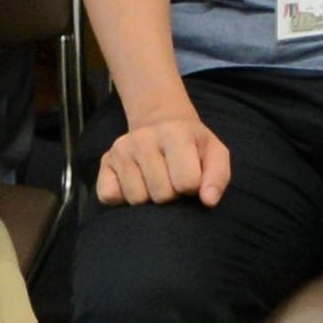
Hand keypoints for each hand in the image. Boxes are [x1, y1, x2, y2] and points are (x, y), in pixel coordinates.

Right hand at [97, 107, 232, 209]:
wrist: (161, 121)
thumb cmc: (192, 144)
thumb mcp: (214, 153)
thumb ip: (218, 176)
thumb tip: (209, 201)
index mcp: (175, 133)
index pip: (187, 183)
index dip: (193, 187)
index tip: (192, 177)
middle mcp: (144, 138)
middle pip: (161, 195)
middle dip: (171, 194)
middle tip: (172, 179)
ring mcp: (121, 149)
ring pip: (136, 199)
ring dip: (149, 197)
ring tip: (156, 180)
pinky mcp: (104, 161)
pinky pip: (109, 196)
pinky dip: (122, 198)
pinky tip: (135, 183)